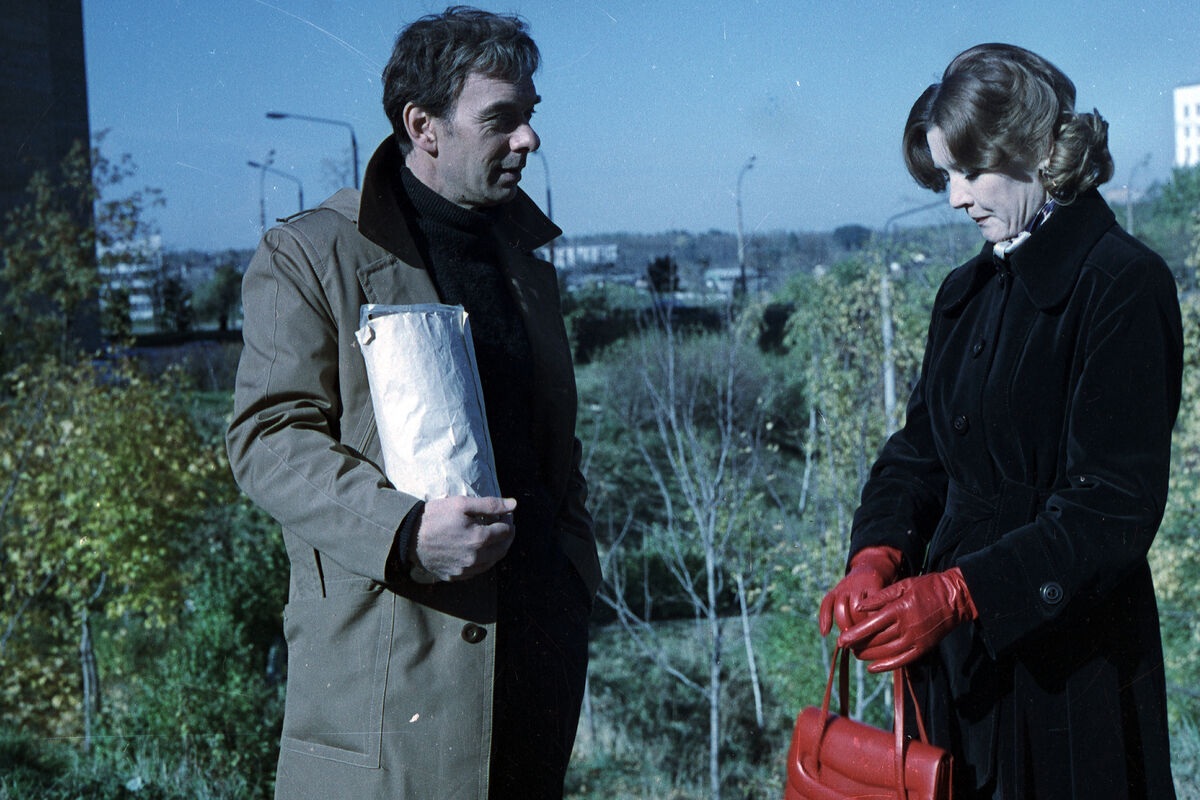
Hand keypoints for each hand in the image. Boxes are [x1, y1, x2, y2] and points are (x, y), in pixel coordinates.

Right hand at [409, 496, 515, 581]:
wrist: (408, 537)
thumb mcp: (461, 504)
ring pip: (492, 562)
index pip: (506, 531)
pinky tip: (479, 549)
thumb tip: (514, 505)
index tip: (505, 513)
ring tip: (493, 537)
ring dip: (497, 549)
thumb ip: (490, 504)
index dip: (508, 520)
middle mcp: (476, 558)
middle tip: (504, 525)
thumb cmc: (434, 517)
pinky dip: (484, 560)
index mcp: (479, 539)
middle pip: (503, 549)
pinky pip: (478, 571)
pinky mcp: (456, 576)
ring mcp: (466, 570)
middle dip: (507, 536)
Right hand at [818, 546, 902, 635]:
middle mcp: (857, 584)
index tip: (875, 640)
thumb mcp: (891, 595)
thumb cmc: (885, 590)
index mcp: (874, 584)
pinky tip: (825, 633)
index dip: (872, 624)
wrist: (871, 568)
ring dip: (844, 625)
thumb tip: (889, 638)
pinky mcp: (834, 590)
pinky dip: (824, 619)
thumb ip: (889, 610)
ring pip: (840, 607)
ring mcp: (844, 587)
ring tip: (850, 641)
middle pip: (855, 608)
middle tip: (864, 644)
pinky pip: (826, 604)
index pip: (872, 607)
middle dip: (859, 627)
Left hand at [837, 567, 976, 672]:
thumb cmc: (927, 587)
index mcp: (898, 609)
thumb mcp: (902, 585)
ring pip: (886, 652)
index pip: (871, 625)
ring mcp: (915, 639)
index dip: (854, 634)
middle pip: (876, 641)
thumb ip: (880, 597)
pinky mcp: (923, 648)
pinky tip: (873, 668)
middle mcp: (906, 627)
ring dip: (868, 655)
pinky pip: (902, 661)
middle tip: (844, 646)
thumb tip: (858, 607)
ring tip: (856, 654)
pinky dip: (886, 666)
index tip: (840, 640)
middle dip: (858, 645)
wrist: (956, 598)